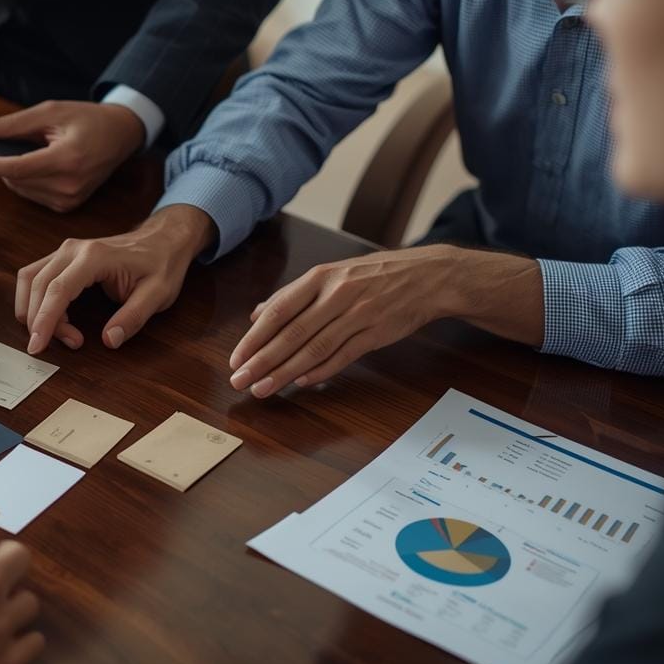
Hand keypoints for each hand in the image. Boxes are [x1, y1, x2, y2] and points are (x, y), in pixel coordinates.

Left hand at [0, 100, 144, 211]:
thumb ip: (14, 123)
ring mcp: (69, 199)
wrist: (121, 136)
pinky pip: (31, 193)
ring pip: (19, 188)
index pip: (20, 168)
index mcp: (68, 159)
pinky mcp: (67, 206)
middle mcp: (69, 185)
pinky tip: (9, 160)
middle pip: (16, 178)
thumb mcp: (52, 111)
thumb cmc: (86, 118)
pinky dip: (17, 178)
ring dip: (0, 170)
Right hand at [16, 204, 213, 354]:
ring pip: (31, 280)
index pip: (58, 289)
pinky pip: (36, 277)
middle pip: (39, 286)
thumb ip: (133, 318)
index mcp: (95, 256)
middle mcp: (73, 249)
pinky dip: (36, 301)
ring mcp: (66, 251)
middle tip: (70, 343)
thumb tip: (109, 340)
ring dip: (35, 310)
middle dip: (42, 321)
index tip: (37, 346)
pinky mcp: (63, 257)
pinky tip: (54, 319)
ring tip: (63, 333)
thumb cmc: (161, 265)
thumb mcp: (158, 295)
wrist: (163, 240)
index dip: (44, 320)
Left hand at [228, 246, 543, 396]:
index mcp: (321, 277)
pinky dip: (321, 371)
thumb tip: (257, 314)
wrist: (427, 276)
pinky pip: (343, 356)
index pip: (278, 310)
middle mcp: (337, 294)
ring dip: (285, 372)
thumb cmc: (373, 275)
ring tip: (263, 389)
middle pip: (292, 334)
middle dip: (261, 361)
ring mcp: (358, 314)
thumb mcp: (332, 274)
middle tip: (240, 381)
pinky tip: (301, 383)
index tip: (236, 359)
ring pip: (314, 348)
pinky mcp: (376, 333)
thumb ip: (293, 294)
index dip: (254, 338)